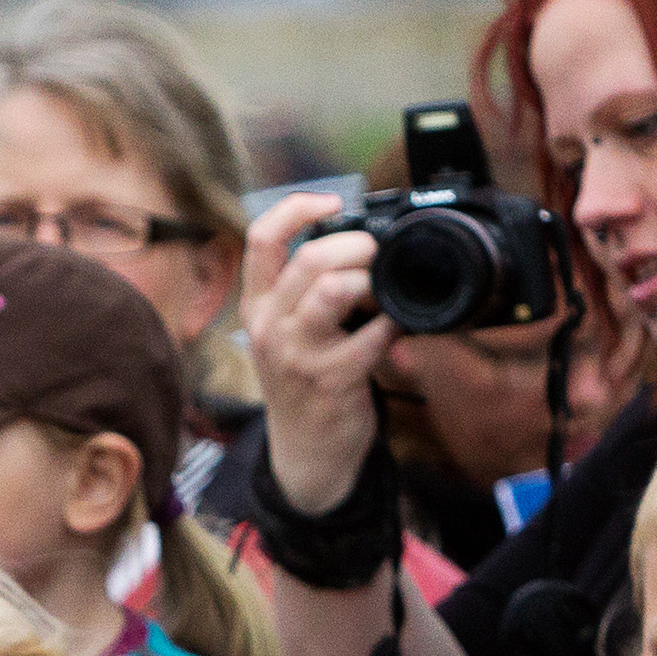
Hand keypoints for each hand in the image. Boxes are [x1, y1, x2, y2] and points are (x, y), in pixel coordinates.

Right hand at [239, 194, 399, 518]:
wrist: (307, 452)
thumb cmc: (305, 382)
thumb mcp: (287, 332)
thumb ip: (305, 290)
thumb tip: (356, 242)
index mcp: (256, 306)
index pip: (261, 238)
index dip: (298, 207)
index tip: (334, 202)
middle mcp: (269, 326)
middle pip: (307, 258)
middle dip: (355, 245)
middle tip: (378, 254)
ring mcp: (297, 354)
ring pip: (331, 289)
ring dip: (370, 281)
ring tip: (385, 290)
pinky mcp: (330, 379)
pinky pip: (370, 336)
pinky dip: (394, 325)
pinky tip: (399, 329)